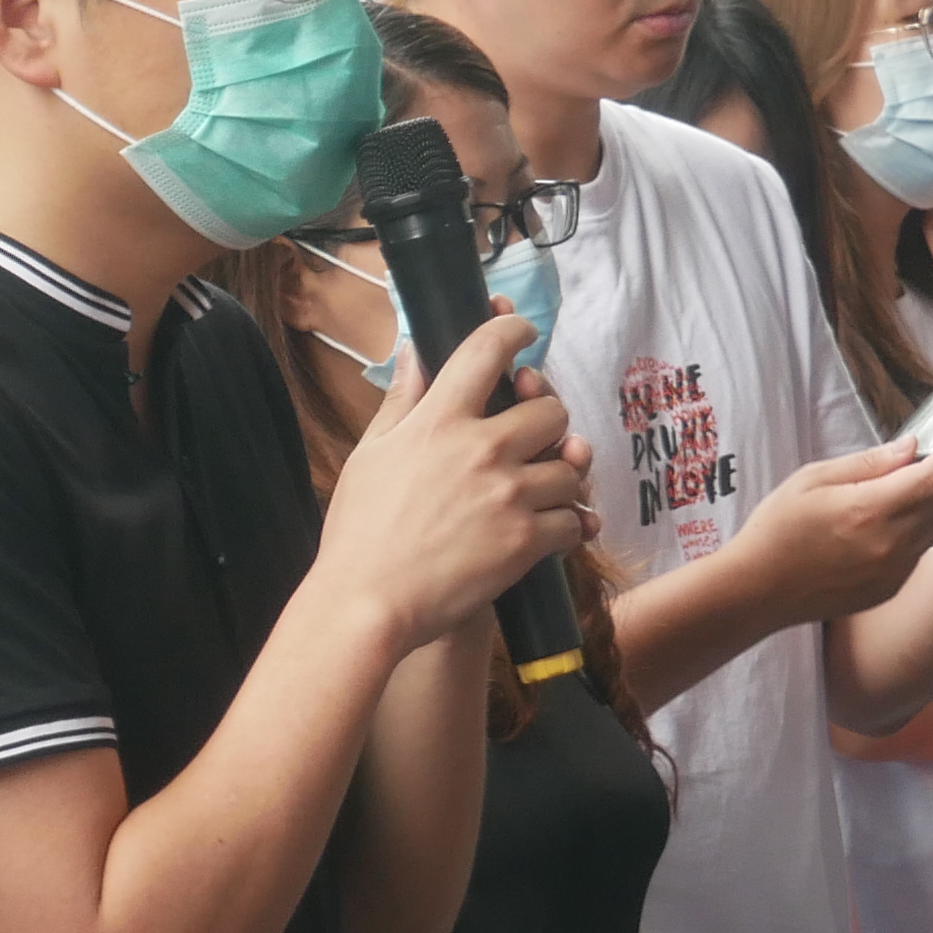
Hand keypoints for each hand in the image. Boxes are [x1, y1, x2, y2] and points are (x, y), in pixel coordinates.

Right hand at [313, 306, 593, 652]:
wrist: (368, 602)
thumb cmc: (360, 531)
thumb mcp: (371, 454)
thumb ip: (402, 399)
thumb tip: (412, 351)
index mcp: (439, 420)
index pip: (488, 349)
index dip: (513, 329)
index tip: (523, 334)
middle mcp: (481, 448)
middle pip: (549, 409)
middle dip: (546, 420)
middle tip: (534, 439)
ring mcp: (509, 494)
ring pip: (570, 467)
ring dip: (560, 478)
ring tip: (539, 492)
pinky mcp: (526, 540)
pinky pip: (572, 520)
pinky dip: (567, 526)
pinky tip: (551, 531)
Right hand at [736, 434, 932, 622]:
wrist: (757, 591)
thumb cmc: (776, 528)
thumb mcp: (811, 479)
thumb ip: (866, 463)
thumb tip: (911, 448)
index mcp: (869, 509)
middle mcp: (890, 543)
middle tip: (914, 464)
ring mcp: (894, 571)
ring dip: (927, 506)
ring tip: (890, 498)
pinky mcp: (891, 588)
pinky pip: (917, 552)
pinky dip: (911, 533)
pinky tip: (877, 530)